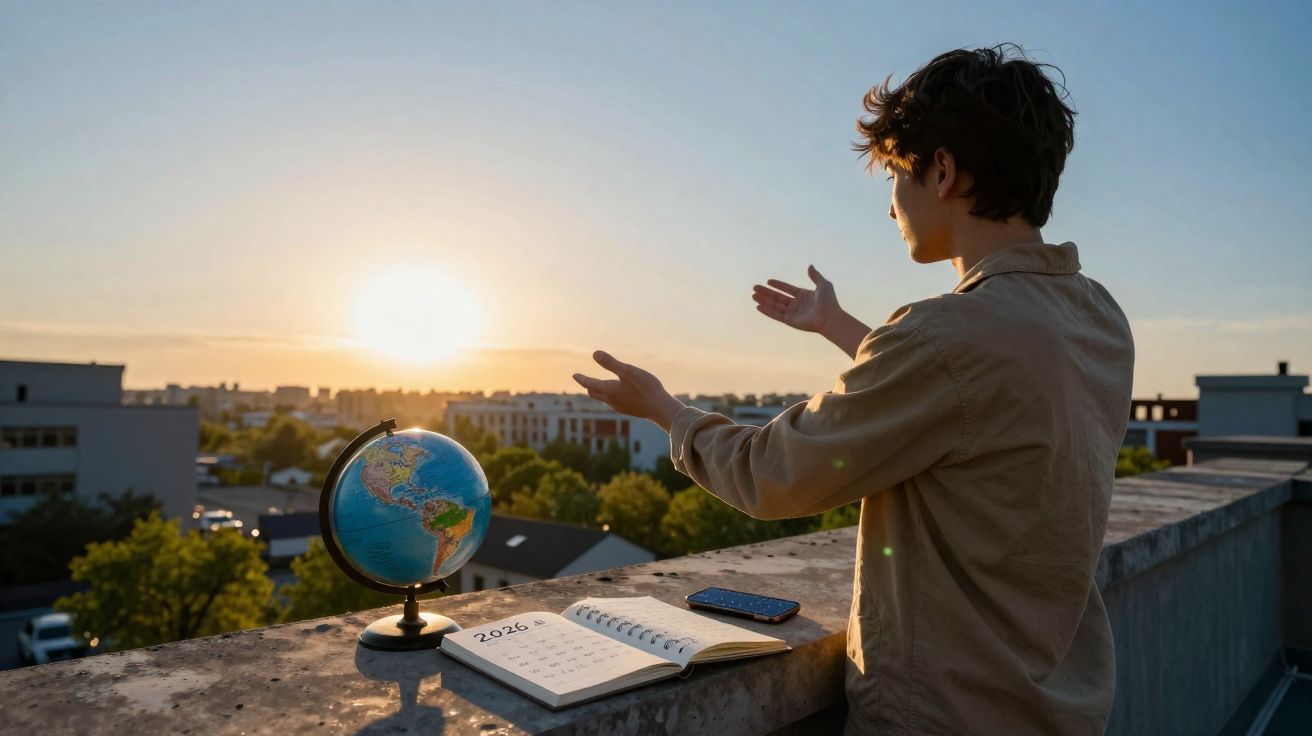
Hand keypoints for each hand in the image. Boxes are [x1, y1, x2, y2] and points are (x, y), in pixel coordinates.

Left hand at [572, 351, 686, 431]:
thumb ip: (611, 363)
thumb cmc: (645, 388)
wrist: (660, 409)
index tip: (574, 375)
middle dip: (589, 386)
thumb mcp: (628, 371)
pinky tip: (619, 395)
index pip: (590, 384)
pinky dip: (611, 396)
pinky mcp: (630, 410)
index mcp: (609, 390)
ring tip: (600, 386)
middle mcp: (612, 400)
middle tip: (585, 381)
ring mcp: (621, 407)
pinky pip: (615, 402)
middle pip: (595, 393)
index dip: (582, 379)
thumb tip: (594, 353)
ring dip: (600, 392)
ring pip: (605, 399)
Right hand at [752, 265, 842, 333]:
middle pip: (778, 297)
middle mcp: (797, 304)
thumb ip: (815, 276)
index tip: (768, 281)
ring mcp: (793, 313)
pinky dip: (767, 311)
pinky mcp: (790, 321)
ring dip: (764, 300)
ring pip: (775, 305)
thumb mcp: (824, 285)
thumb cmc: (829, 302)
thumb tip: (810, 266)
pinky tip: (758, 306)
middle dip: (766, 292)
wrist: (830, 318)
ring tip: (753, 295)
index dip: (778, 285)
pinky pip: (776, 315)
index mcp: (803, 295)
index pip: (787, 289)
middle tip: (755, 287)